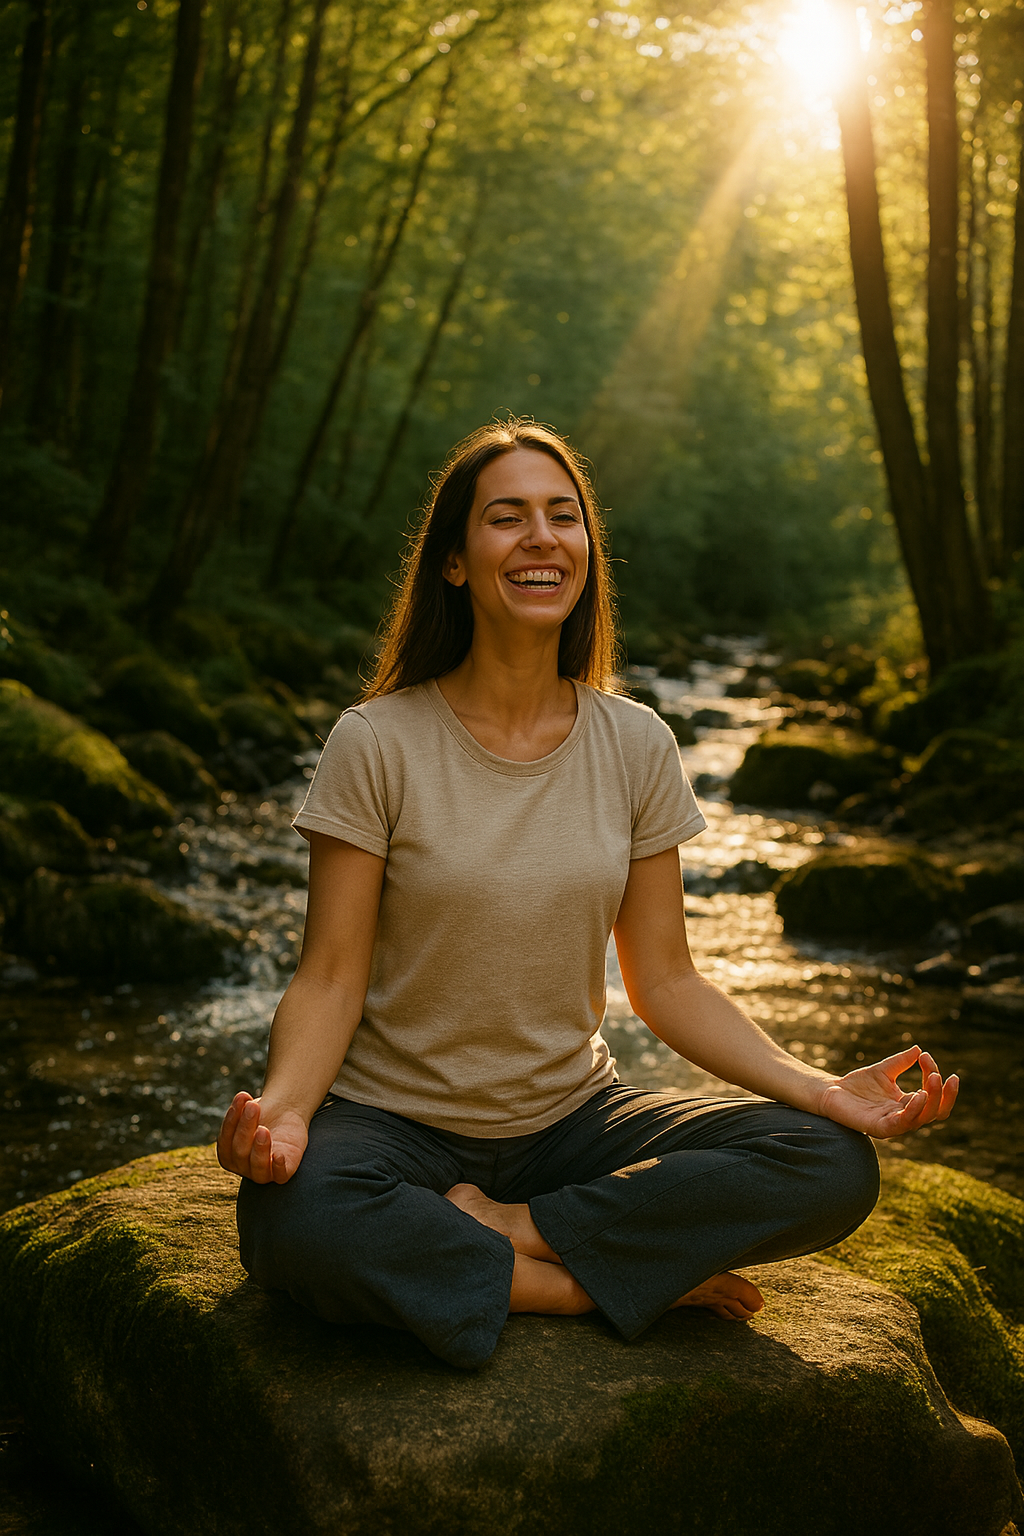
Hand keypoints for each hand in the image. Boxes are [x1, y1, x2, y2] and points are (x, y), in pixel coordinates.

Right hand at [217, 1091, 307, 1182]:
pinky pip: (280, 1176)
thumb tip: (243, 1100)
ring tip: (263, 1129)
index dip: (231, 1120)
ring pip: (257, 1166)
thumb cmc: (261, 1115)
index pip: (225, 1142)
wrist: (284, 1114)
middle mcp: (243, 1167)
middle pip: (240, 1152)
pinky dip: (278, 1167)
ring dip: (259, 1147)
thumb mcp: (249, 1111)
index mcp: (228, 1154)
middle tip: (254, 1107)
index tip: (242, 1097)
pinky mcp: (283, 1172)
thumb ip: (242, 1111)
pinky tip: (279, 1155)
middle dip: (245, 1128)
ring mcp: (262, 1172)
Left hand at [817, 1046, 958, 1139]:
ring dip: (931, 1100)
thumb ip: (901, 1062)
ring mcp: (894, 1124)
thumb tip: (919, 1049)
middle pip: (936, 1112)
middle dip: (943, 1094)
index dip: (934, 1076)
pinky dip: (913, 1111)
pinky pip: (902, 1124)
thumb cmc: (857, 1084)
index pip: (932, 1095)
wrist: (831, 1092)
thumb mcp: (883, 1070)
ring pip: (923, 1118)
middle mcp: (905, 1116)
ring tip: (932, 1080)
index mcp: (908, 1104)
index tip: (926, 1056)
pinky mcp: (880, 1128)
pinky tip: (918, 1095)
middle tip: (939, 1075)